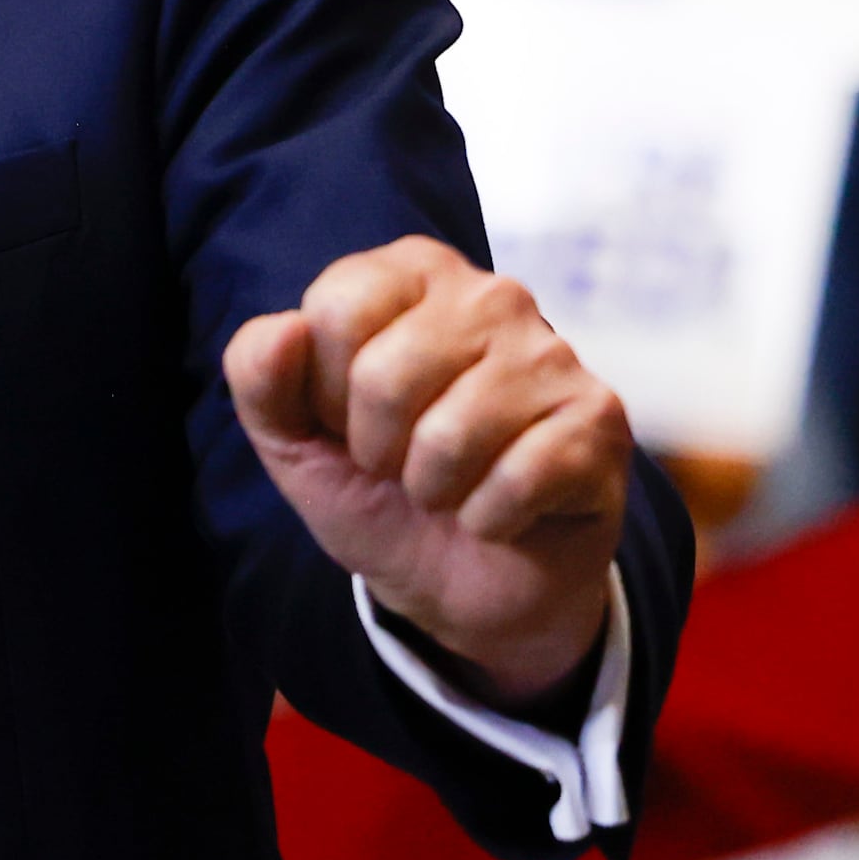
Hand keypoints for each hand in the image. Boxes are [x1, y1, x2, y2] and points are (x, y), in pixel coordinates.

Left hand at [228, 239, 628, 700]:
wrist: (461, 585)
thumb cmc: (380, 491)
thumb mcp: (294, 440)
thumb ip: (260, 378)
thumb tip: (284, 329)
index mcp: (412, 274)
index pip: (335, 310)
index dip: (325, 393)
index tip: (350, 421)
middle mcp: (491, 295)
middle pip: (385, 376)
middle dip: (376, 451)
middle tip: (403, 466)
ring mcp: (552, 354)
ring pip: (449, 436)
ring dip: (433, 491)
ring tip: (451, 487)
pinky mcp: (598, 420)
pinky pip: (513, 481)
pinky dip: (488, 520)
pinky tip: (503, 512)